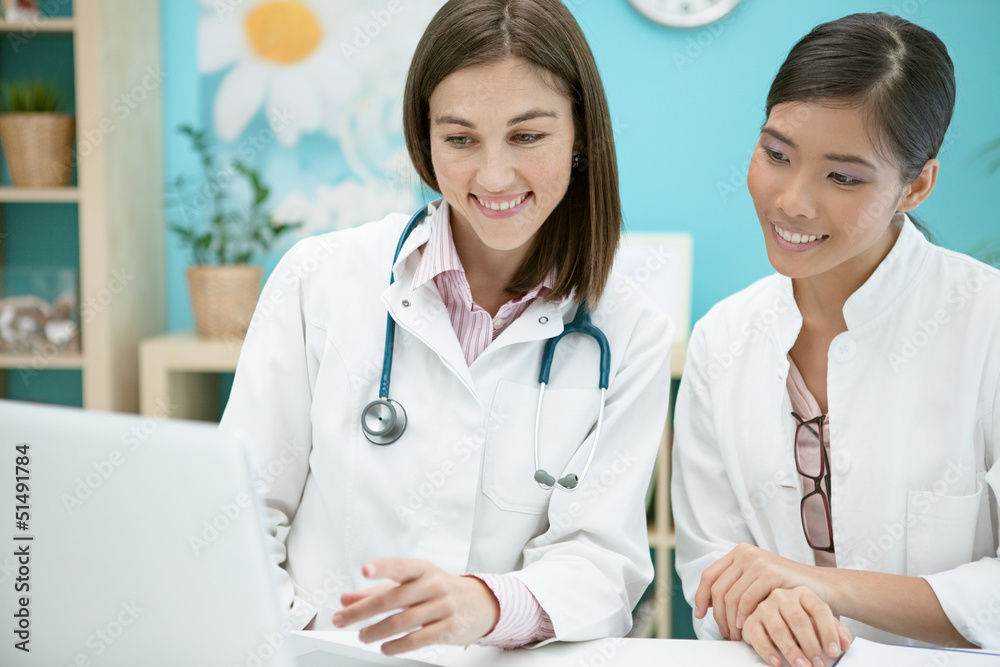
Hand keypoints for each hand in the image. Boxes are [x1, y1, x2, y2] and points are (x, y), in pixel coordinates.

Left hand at [333, 558, 499, 654]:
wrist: (479, 603)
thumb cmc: (440, 590)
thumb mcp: (411, 584)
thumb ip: (378, 591)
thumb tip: (347, 599)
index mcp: (423, 570)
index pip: (400, 566)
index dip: (382, 567)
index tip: (365, 569)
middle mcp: (434, 585)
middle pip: (393, 598)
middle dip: (362, 611)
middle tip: (342, 619)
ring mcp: (443, 607)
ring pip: (402, 621)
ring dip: (376, 631)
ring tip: (363, 635)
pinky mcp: (448, 628)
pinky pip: (418, 639)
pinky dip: (397, 645)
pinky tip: (385, 647)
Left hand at [695, 543, 831, 640]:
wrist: (822, 587)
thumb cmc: (788, 588)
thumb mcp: (756, 582)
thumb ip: (734, 586)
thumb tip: (706, 602)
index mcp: (738, 553)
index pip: (710, 575)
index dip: (701, 597)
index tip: (700, 615)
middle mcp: (745, 553)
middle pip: (718, 588)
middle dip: (717, 614)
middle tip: (724, 632)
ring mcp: (757, 561)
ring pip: (731, 596)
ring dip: (730, 620)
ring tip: (736, 634)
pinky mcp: (770, 572)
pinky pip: (747, 599)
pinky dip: (743, 616)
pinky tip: (745, 627)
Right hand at [741, 587, 850, 666]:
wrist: (776, 615)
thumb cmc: (801, 620)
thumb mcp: (820, 623)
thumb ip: (836, 631)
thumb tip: (845, 643)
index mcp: (803, 593)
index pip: (819, 609)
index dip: (828, 632)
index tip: (834, 652)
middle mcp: (782, 596)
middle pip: (798, 620)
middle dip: (810, 645)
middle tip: (818, 663)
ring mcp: (764, 606)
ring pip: (778, 629)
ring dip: (791, 651)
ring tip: (802, 666)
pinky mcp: (751, 620)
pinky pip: (757, 635)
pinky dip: (767, 651)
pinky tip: (777, 662)